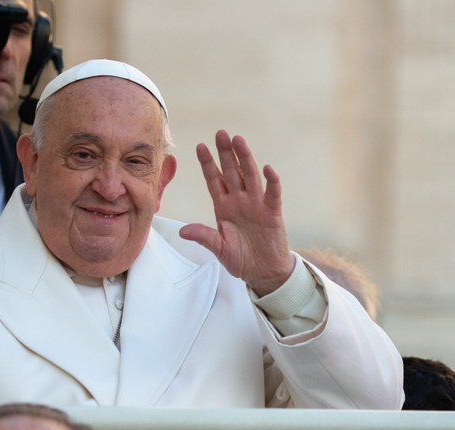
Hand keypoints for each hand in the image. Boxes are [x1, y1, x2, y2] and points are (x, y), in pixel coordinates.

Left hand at [179, 130, 295, 295]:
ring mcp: (256, 204)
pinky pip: (272, 193)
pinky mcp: (272, 212)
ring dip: (245, 159)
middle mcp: (239, 200)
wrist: (262, 271)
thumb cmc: (240, 258)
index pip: (214, 180)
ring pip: (250, 176)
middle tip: (220, 133)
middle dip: (225, 153)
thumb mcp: (219, 248)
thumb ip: (203, 236)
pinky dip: (272, 181)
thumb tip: (182, 231)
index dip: (208, 163)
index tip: (200, 146)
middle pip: (232, 172)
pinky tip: (268, 168)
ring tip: (239, 141)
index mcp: (223, 206)